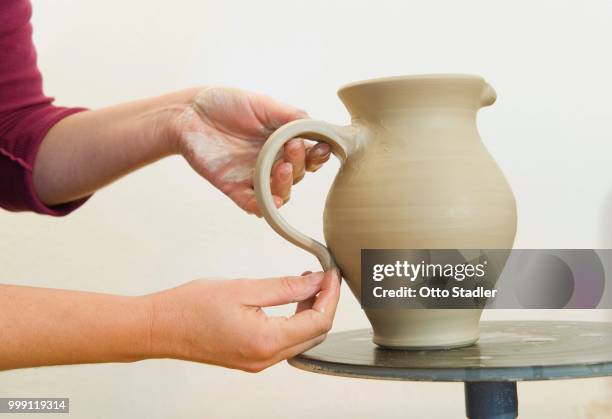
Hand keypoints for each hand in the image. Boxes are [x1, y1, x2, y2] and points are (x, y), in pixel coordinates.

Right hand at [148, 270, 339, 371]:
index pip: (318, 322)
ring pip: (301, 339)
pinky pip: (285, 343)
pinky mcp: (251, 358)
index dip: (331, 296)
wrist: (160, 327)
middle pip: (315, 334)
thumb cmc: (191, 307)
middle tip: (323, 277)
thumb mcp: (243, 288)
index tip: (332, 274)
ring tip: (306, 284)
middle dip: (325, 304)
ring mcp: (258, 362)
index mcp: (267, 341)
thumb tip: (316, 282)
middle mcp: (266, 358)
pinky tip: (289, 301)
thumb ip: (284, 287)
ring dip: (310, 312)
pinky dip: (294, 321)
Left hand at [168, 87, 330, 214]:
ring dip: (285, 184)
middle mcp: (271, 163)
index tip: (320, 148)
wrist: (189, 113)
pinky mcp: (235, 188)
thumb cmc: (226, 104)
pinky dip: (265, 206)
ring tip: (282, 167)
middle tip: (292, 147)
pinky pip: (253, 204)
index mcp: (282, 143)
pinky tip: (273, 201)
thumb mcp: (265, 105)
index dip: (317, 156)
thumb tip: (319, 129)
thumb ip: (292, 117)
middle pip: (297, 175)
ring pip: (280, 193)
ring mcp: (254, 177)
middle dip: (300, 163)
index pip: (308, 157)